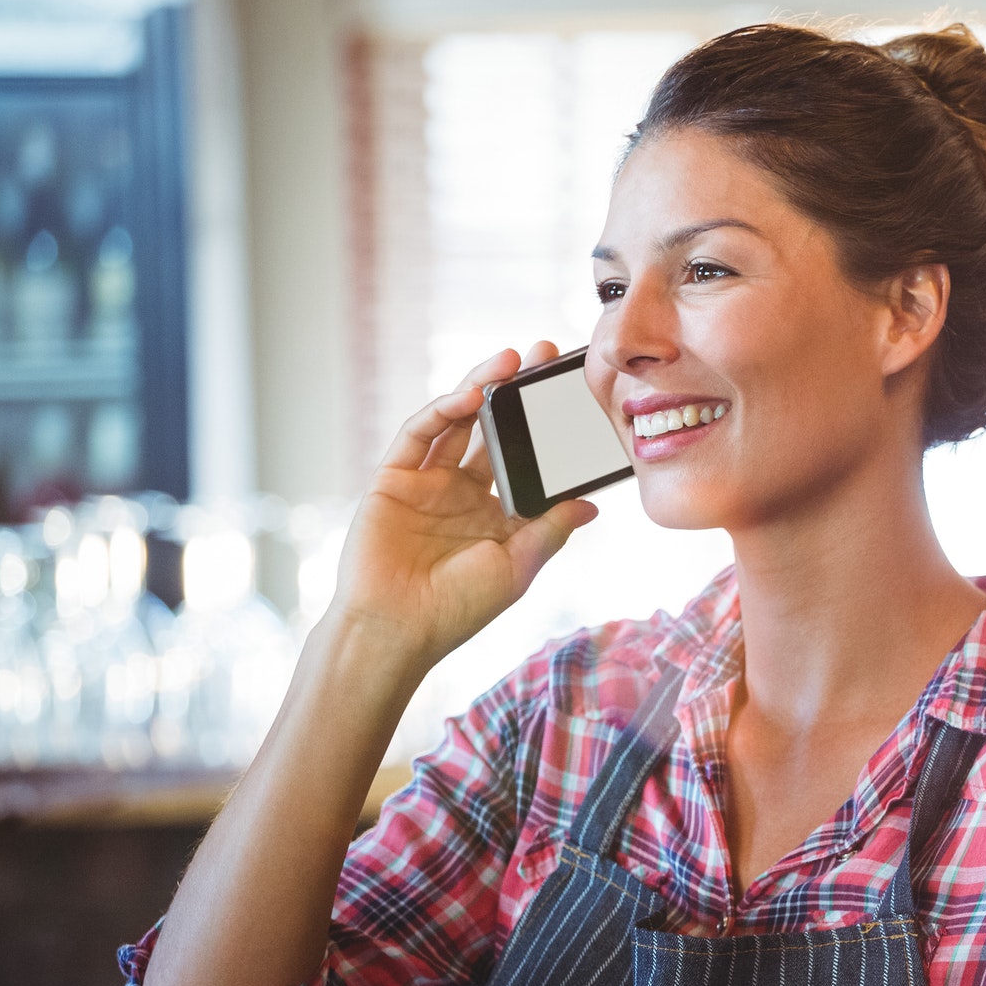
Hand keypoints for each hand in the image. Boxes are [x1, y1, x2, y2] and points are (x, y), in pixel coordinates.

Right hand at [326, 343, 599, 671]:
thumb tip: (591, 503)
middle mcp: (461, 491)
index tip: (574, 394)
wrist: (397, 631)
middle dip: (516, 391)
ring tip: (510, 360)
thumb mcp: (519, 566)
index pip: (525, 456)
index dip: (545, 426)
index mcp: (495, 512)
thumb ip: (550, 529)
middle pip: (492, 428)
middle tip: (544, 354)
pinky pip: (418, 435)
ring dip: (481, 387)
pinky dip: (442, 411)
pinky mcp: (394, 479)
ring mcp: (427, 482)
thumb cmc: (458, 609)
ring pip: (456, 421)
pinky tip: (470, 396)